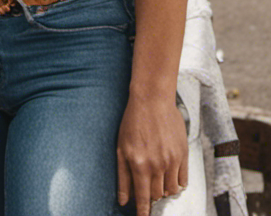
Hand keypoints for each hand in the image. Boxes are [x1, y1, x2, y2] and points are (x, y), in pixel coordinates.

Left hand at [116, 93, 187, 215]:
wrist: (152, 100)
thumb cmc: (132, 122)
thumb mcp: (120, 148)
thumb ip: (123, 176)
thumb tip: (123, 200)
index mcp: (139, 164)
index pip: (143, 198)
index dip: (143, 212)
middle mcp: (157, 166)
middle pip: (158, 195)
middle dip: (152, 197)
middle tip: (146, 189)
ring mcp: (172, 161)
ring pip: (171, 190)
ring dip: (164, 190)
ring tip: (157, 179)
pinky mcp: (183, 156)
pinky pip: (183, 180)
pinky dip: (176, 183)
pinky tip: (169, 175)